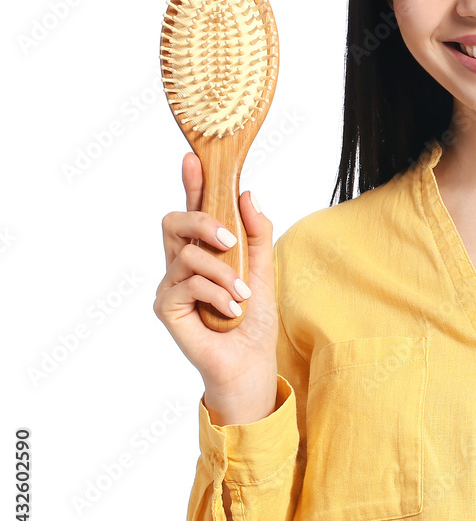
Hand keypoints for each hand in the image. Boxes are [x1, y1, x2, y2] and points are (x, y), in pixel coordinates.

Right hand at [153, 153, 278, 423]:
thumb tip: (248, 193)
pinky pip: (186, 283)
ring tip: (242, 294)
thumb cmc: (253, 319)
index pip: (194, 209)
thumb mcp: (264, 269)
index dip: (192, 182)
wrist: (249, 363)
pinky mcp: (166, 306)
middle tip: (231, 239)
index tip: (193, 157)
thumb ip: (257, 233)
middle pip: (174, 221)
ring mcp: (171, 284)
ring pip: (186, 253)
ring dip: (222, 271)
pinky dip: (215, 293)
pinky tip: (230, 310)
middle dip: (203, 220)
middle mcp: (181, 263)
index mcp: (205, 250)